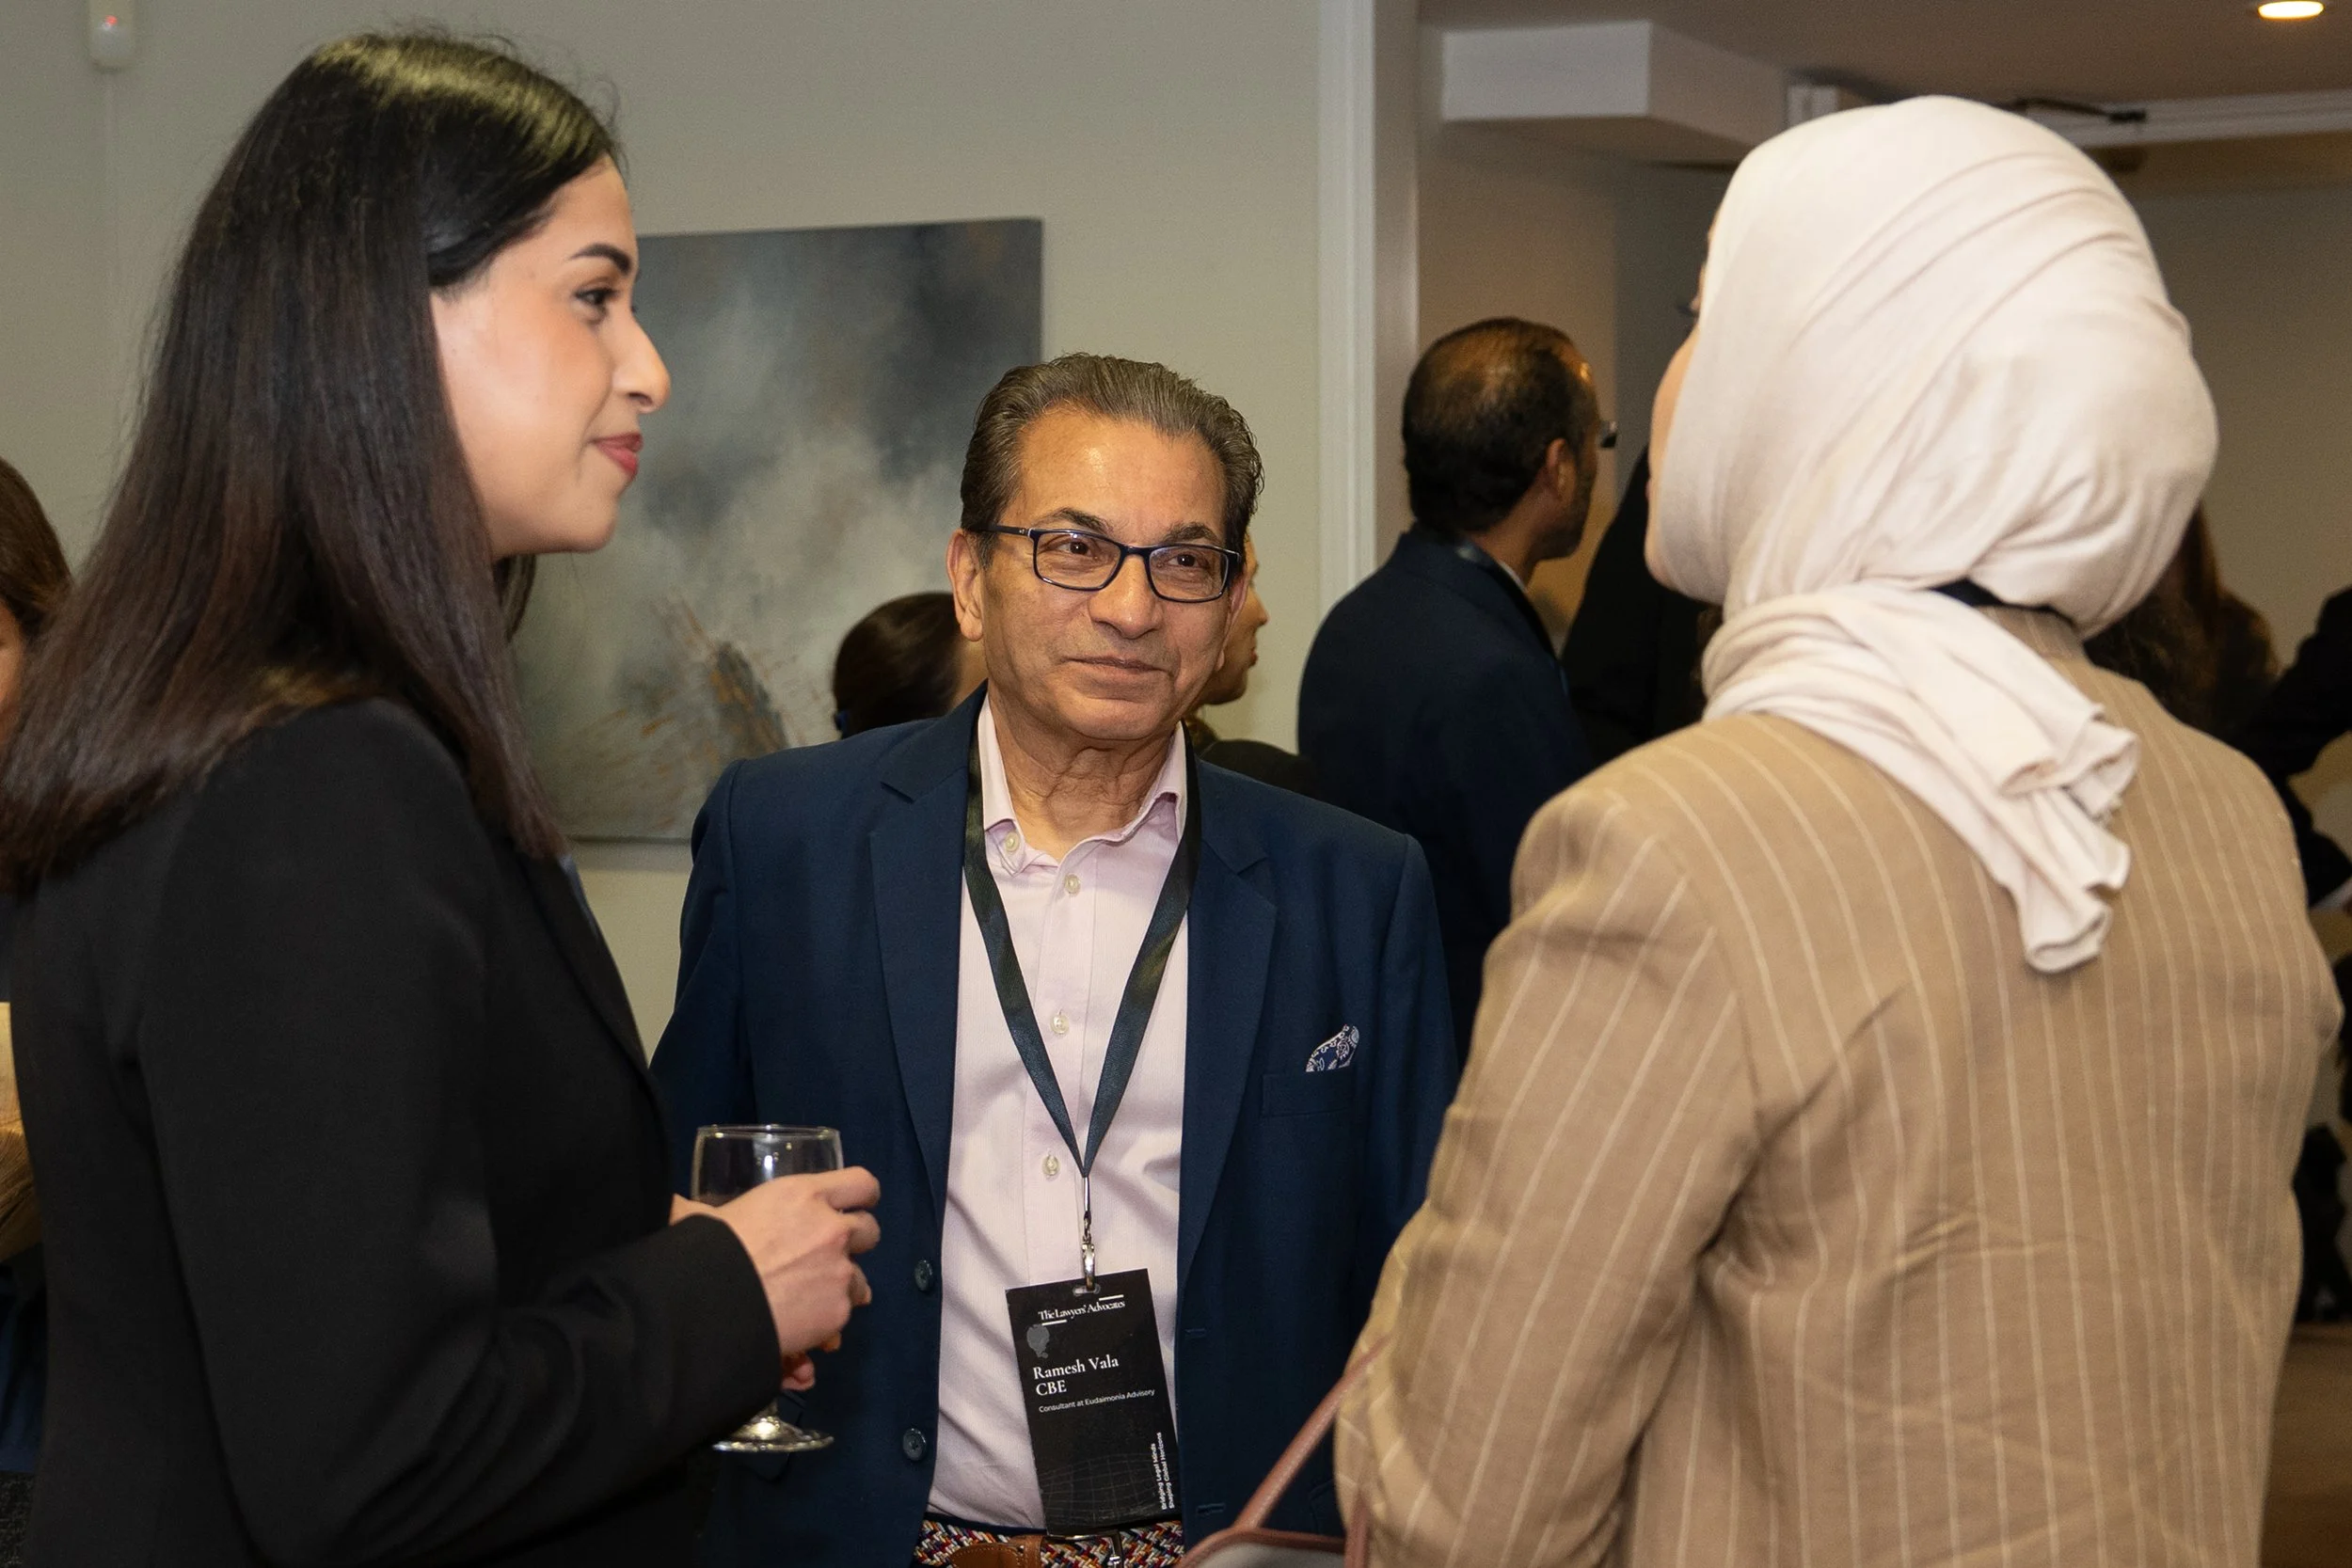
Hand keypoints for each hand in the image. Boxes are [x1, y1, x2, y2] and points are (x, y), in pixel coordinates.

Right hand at [682, 1168, 879, 1363]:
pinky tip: (806, 1326)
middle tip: (830, 1255)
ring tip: (814, 1298)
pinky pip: (843, 1314)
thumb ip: (703, 1210)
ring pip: (861, 1278)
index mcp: (804, 1195)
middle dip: (854, 1244)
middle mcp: (832, 1229)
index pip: (861, 1183)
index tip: (851, 1206)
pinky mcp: (838, 1311)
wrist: (706, 1309)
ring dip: (843, 1286)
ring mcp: (840, 1271)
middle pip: (869, 1230)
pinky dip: (829, 1321)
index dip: (860, 1196)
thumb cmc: (703, 1254)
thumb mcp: (707, 1219)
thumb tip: (671, 1204)